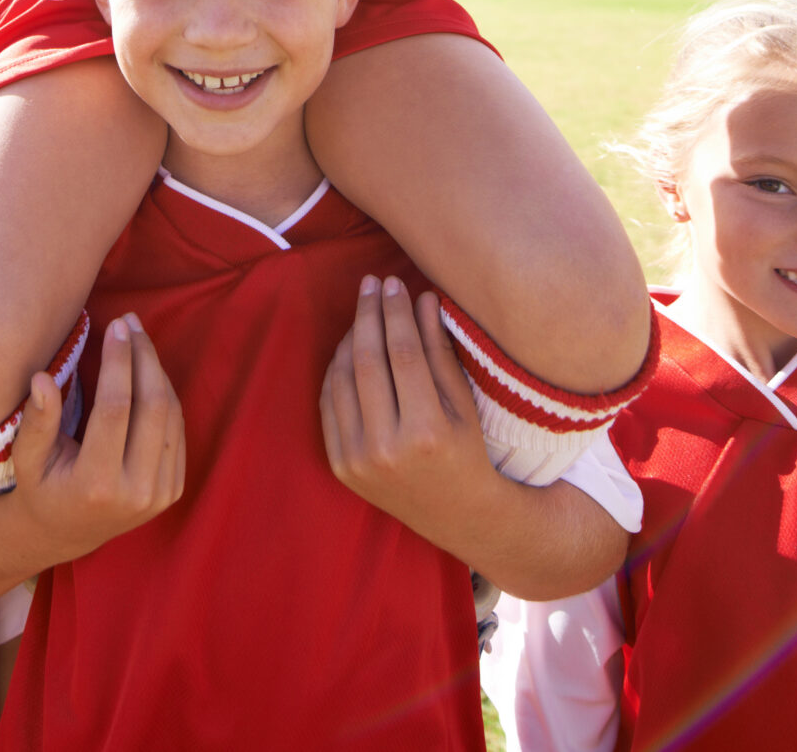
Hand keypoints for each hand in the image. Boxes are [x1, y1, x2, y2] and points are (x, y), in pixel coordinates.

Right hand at [12, 313, 184, 563]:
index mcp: (97, 484)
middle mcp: (136, 493)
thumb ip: (36, 421)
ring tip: (138, 339)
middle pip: (152, 407)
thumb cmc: (40, 488)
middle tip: (131, 322)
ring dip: (157, 370)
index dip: (119, 361)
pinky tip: (147, 370)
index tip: (116, 326)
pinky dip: (165, 394)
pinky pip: (177, 431)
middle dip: (144, 356)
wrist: (66, 534)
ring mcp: (160, 495)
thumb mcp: (27, 460)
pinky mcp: (173, 490)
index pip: (116, 408)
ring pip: (171, 415)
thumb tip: (42, 378)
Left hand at [321, 277, 499, 548]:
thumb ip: (440, 350)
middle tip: (372, 284)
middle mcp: (387, 448)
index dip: (396, 312)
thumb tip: (421, 297)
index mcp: (427, 432)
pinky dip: (336, 370)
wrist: (455, 513)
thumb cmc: (467, 451)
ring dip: (350, 338)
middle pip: (367, 361)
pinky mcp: (340, 466)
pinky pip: (329, 404)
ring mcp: (358, 460)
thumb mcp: (463, 403)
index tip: (394, 283)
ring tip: (363, 312)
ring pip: (342, 379)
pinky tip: (349, 347)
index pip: (403, 354)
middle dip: (368, 315)